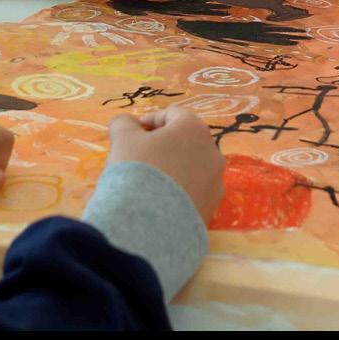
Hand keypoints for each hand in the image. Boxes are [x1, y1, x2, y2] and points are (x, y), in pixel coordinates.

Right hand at [106, 107, 225, 226]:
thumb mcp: (122, 138)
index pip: (172, 114)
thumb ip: (124, 123)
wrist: (148, 226)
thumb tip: (127, 123)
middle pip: (185, 142)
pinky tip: (156, 203)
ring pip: (191, 169)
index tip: (130, 134)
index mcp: (195, 130)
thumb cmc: (136, 170)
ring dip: (171, 170)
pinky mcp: (212, 209)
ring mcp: (216, 183)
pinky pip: (193, 194)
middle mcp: (213, 153)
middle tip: (137, 158)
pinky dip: (177, 193)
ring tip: (146, 184)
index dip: (148, 121)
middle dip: (162, 146)